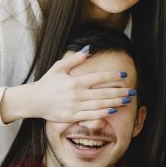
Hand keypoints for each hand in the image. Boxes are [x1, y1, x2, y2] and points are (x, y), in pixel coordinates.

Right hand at [0, 50, 134, 123]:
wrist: (33, 101)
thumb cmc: (47, 83)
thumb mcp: (58, 67)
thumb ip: (74, 59)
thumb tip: (88, 49)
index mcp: (74, 81)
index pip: (97, 78)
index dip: (112, 76)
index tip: (124, 75)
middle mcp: (76, 94)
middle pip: (102, 93)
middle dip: (119, 91)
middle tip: (132, 90)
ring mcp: (74, 106)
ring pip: (99, 105)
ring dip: (115, 102)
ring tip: (127, 100)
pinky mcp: (71, 117)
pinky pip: (90, 116)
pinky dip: (103, 113)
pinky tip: (113, 110)